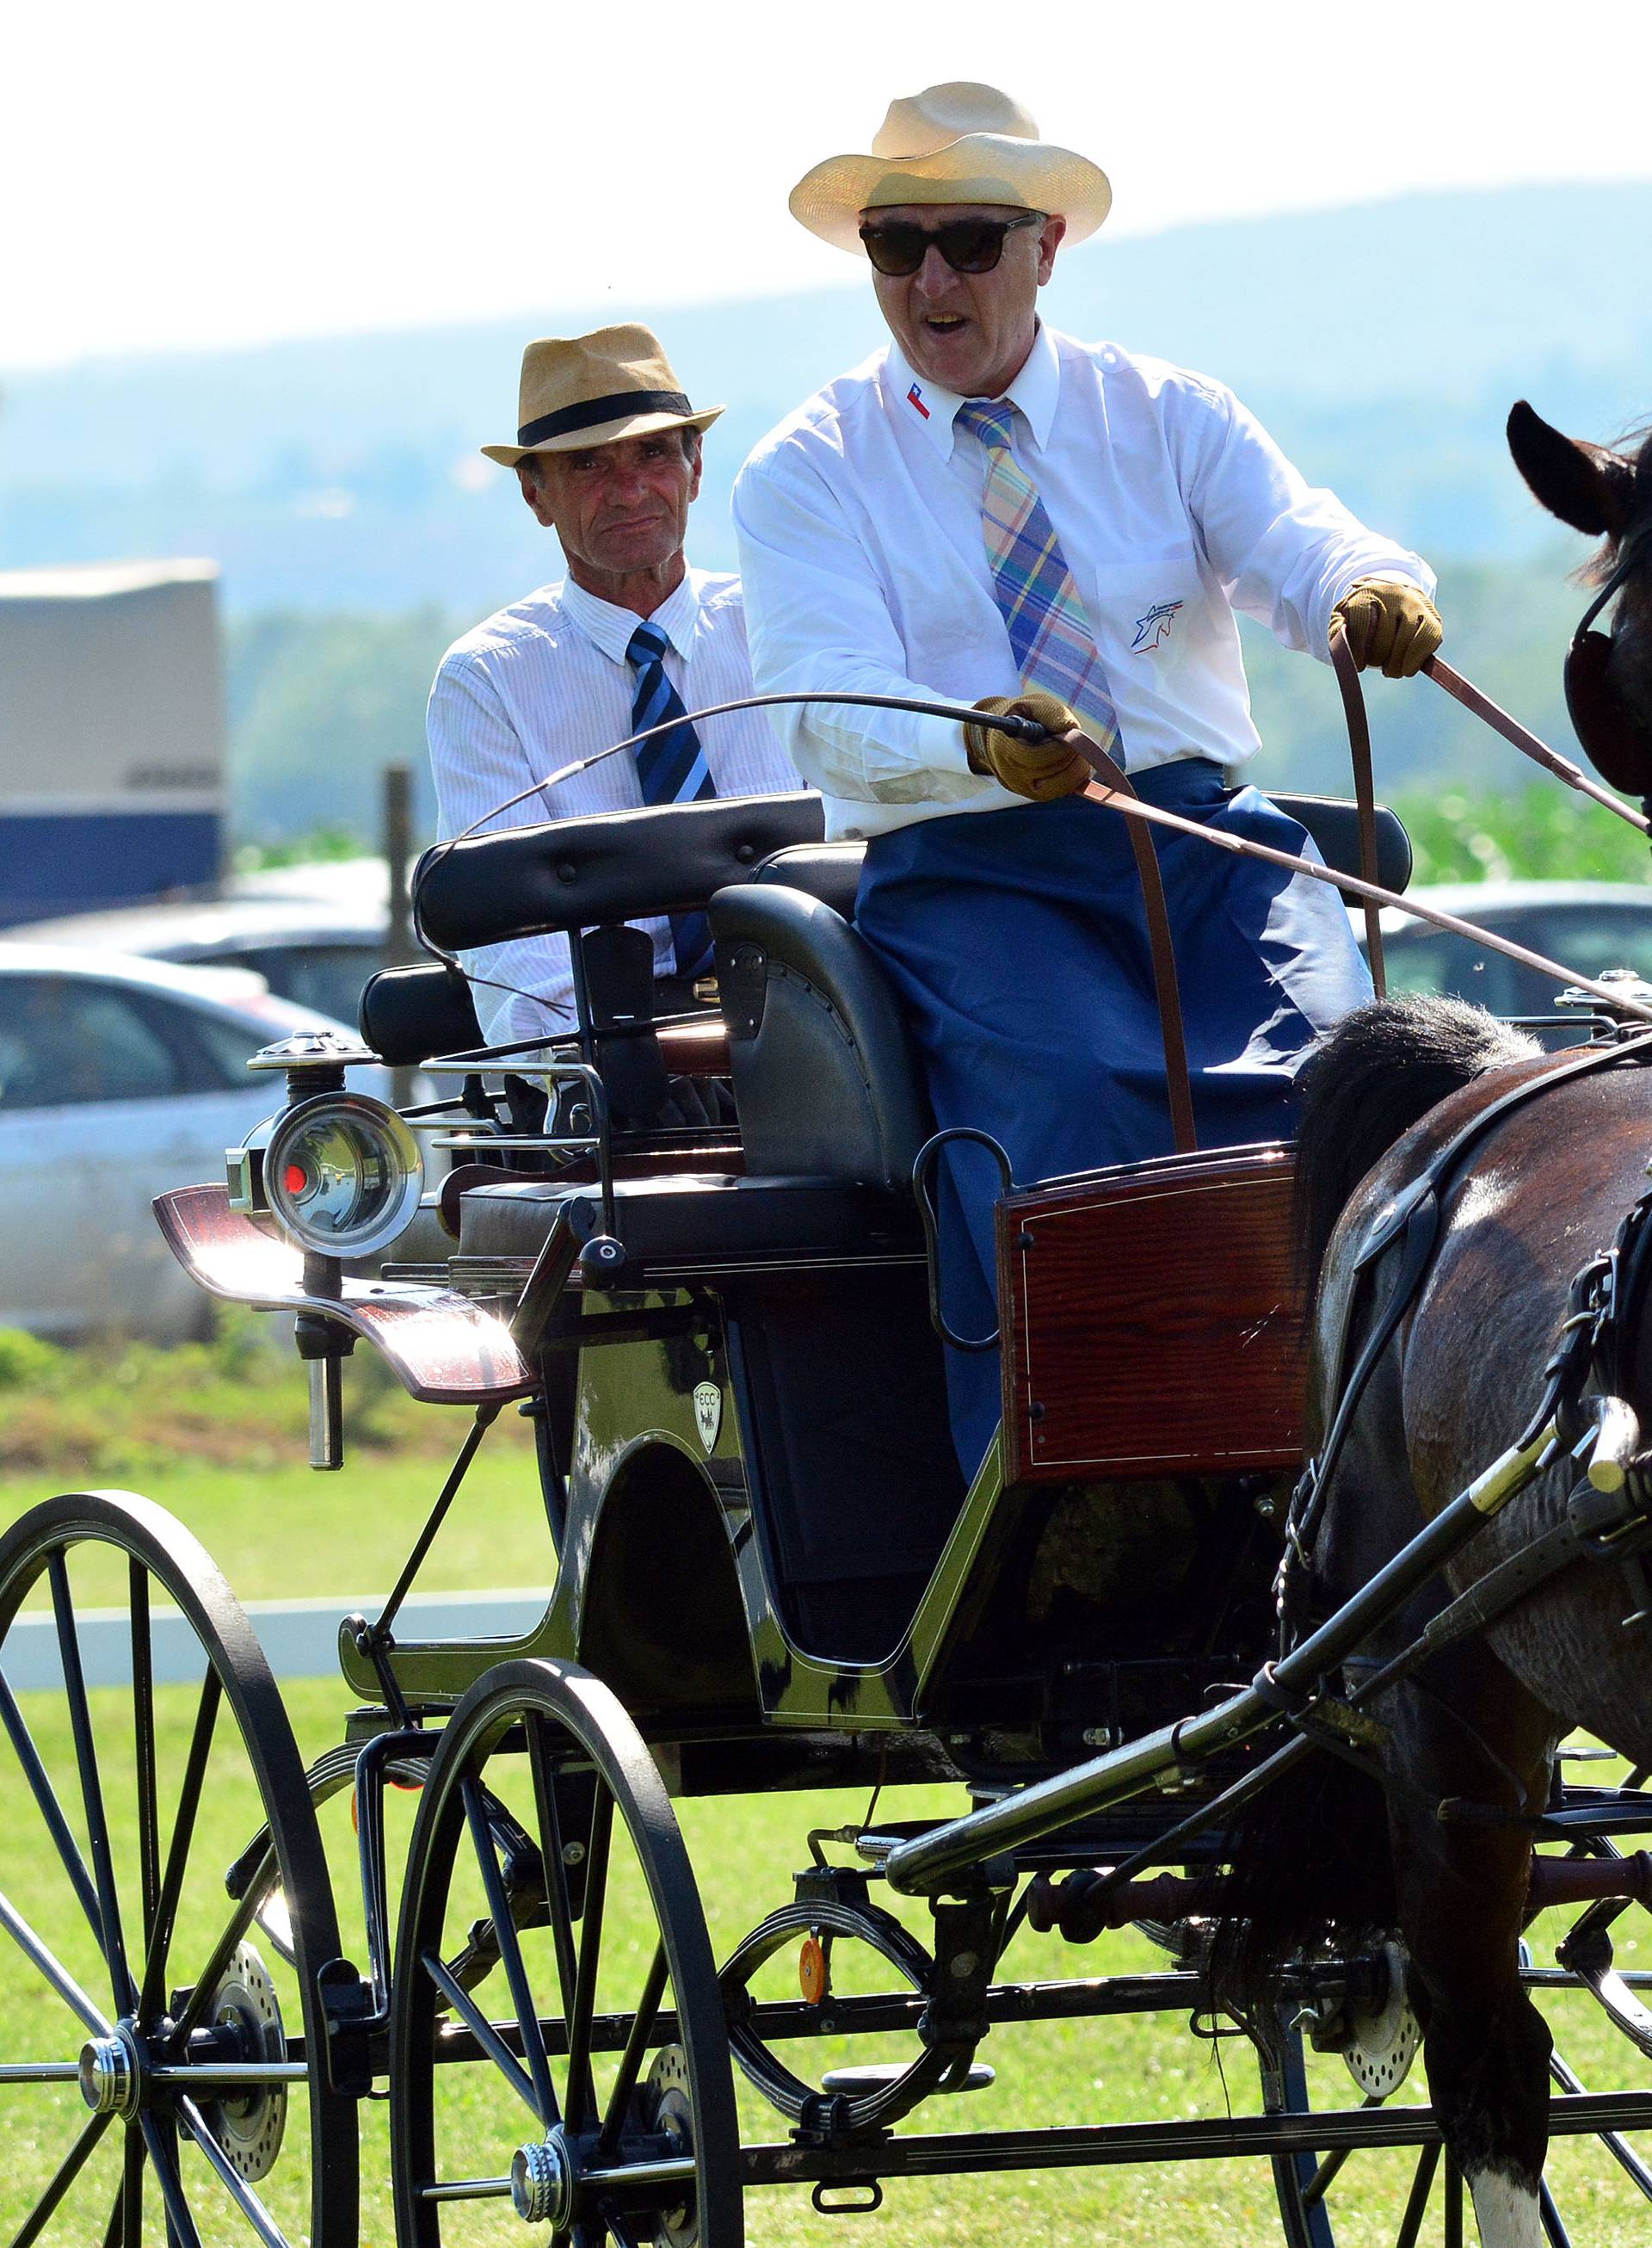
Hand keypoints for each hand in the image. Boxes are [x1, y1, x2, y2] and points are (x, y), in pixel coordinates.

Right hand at [963, 692, 1092, 800]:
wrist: (1005, 736)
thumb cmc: (1023, 716)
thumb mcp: (1033, 704)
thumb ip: (1050, 712)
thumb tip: (1071, 727)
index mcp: (1006, 749)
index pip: (1038, 756)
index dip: (1059, 744)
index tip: (1064, 732)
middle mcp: (1013, 775)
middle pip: (1053, 773)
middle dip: (1071, 755)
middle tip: (1073, 741)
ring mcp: (1025, 789)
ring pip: (1061, 786)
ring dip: (1076, 768)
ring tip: (1073, 750)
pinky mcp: (1037, 795)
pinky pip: (1064, 791)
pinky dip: (1076, 778)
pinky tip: (1074, 763)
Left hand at [1331, 579, 1442, 678]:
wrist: (1394, 595)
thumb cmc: (1365, 613)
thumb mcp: (1345, 616)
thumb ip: (1338, 629)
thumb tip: (1343, 646)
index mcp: (1367, 594)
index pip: (1361, 623)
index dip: (1358, 650)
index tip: (1358, 666)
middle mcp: (1393, 595)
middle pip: (1384, 637)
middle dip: (1378, 658)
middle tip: (1376, 663)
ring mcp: (1415, 604)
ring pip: (1406, 640)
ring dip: (1397, 664)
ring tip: (1391, 671)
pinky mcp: (1432, 616)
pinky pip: (1429, 639)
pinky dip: (1417, 659)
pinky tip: (1407, 669)